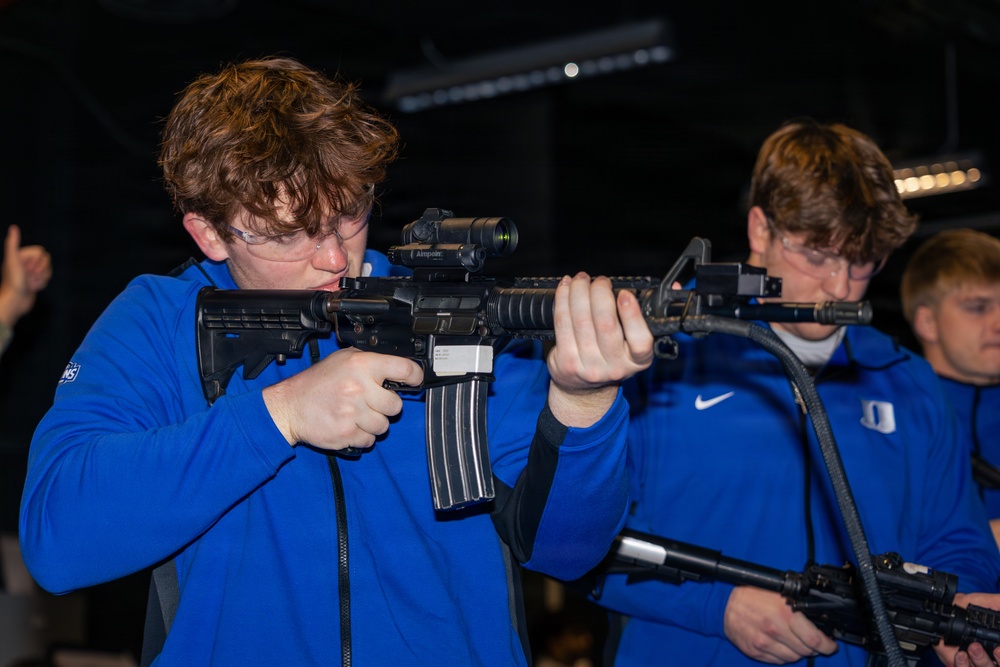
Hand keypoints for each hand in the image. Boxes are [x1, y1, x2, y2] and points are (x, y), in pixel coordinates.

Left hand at [0, 225, 51, 326]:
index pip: (41, 252)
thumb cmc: (13, 281)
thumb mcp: (12, 260)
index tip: (27, 268)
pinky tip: (33, 288)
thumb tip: (14, 227)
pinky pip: (46, 279)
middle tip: (30, 277)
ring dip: (42, 278)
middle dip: (41, 270)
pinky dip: (42, 284)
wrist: (15, 301)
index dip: (38, 261)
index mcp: (20, 256)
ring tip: (31, 284)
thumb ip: (12, 244)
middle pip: (46, 260)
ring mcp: (30, 273)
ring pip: (47, 270)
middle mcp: (24, 263)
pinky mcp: (34, 281)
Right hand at [262, 347, 423, 450]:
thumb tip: (398, 368)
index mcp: (361, 365)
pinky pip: (369, 441)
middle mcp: (359, 388)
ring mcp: (353, 413)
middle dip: (386, 406)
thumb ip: (370, 362)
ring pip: (384, 426)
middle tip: (371, 402)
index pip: (404, 368)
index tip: (414, 380)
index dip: (414, 376)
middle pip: (396, 405)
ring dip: (374, 423)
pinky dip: (362, 436)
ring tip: (357, 414)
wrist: (289, 407)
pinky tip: (350, 425)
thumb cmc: (317, 383)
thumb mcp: (342, 360)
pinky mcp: (347, 434)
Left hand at [545, 273, 652, 426]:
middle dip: (600, 294)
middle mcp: (615, 366)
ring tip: (581, 280)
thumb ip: (650, 316)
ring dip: (579, 292)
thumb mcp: (636, 344)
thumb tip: (674, 289)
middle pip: (606, 325)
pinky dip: (563, 300)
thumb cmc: (613, 357)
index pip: (640, 341)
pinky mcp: (566, 362)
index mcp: (638, 361)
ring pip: (581, 321)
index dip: (632, 315)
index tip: (625, 294)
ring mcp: (589, 366)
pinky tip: (566, 288)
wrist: (584, 388)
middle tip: (600, 281)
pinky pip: (562, 324)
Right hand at [724, 586, 838, 663]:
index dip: (827, 645)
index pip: (814, 639)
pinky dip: (783, 655)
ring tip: (793, 640)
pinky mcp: (755, 652)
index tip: (830, 644)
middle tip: (811, 640)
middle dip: (812, 647)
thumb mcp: (779, 593)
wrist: (725, 603)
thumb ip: (799, 607)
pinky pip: (778, 661)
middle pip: (805, 650)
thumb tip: (819, 621)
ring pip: (793, 657)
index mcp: (783, 613)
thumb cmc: (753, 594)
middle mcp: (774, 630)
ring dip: (797, 651)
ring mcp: (763, 643)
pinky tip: (779, 643)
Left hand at [937, 592, 999, 666]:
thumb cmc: (965, 607)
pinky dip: (963, 664)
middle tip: (996, 650)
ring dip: (982, 660)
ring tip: (974, 648)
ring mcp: (977, 662)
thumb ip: (999, 603)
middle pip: (999, 664)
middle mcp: (991, 656)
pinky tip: (960, 655)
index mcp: (998, 645)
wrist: (943, 611)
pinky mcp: (961, 666)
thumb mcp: (984, 601)